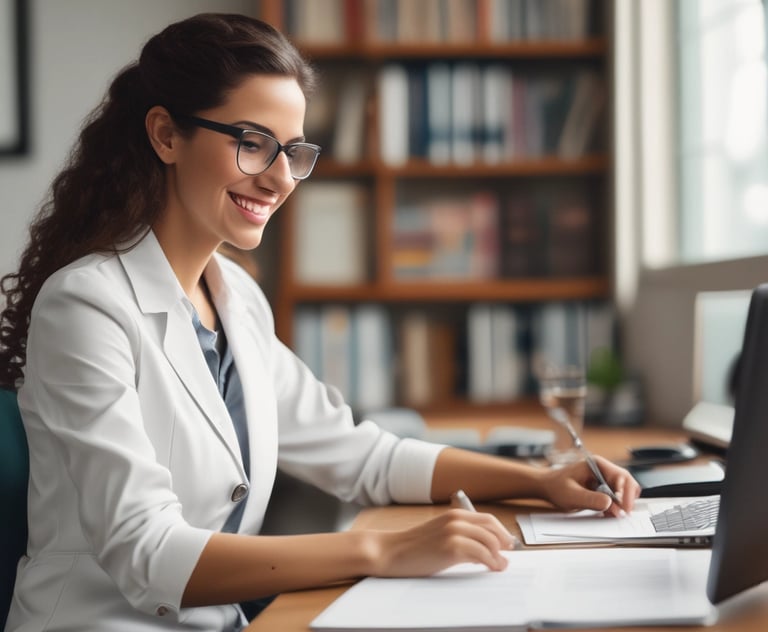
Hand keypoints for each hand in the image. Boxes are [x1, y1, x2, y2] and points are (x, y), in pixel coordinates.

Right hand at [368, 508, 515, 576]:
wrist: (391, 552)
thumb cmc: (413, 547)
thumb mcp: (440, 534)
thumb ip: (460, 535)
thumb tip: (484, 547)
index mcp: (453, 515)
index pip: (487, 519)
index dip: (501, 531)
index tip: (507, 543)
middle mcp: (455, 520)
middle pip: (492, 527)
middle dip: (504, 541)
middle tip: (508, 554)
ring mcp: (453, 533)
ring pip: (489, 541)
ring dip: (499, 555)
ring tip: (500, 565)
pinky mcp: (451, 548)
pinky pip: (481, 554)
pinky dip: (490, 562)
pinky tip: (491, 567)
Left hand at [539, 455, 640, 516]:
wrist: (547, 487)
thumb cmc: (556, 486)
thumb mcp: (572, 495)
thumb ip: (591, 499)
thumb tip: (611, 503)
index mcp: (597, 465)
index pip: (621, 476)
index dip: (626, 493)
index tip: (625, 509)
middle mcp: (603, 470)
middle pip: (626, 483)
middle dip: (626, 499)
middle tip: (621, 515)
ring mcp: (604, 478)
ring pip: (623, 491)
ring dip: (621, 504)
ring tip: (611, 514)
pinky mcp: (602, 488)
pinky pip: (616, 497)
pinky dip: (615, 506)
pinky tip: (606, 513)